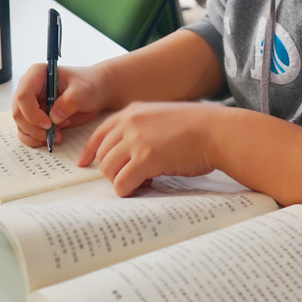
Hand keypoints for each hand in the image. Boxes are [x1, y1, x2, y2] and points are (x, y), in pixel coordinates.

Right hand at [12, 62, 113, 146]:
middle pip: (19, 113)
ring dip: (36, 135)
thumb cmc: (89, 85)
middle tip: (52, 135)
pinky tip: (52, 137)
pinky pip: (26, 132)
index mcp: (37, 74)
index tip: (49, 124)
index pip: (23, 96)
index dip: (32, 113)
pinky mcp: (34, 116)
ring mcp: (30, 103)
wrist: (95, 92)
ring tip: (57, 135)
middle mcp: (29, 88)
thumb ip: (69, 102)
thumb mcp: (83, 91)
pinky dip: (36, 139)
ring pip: (21, 125)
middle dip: (34, 128)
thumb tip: (54, 118)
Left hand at [78, 101, 219, 195]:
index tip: (84, 163)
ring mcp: (136, 140)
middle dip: (113, 170)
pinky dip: (128, 190)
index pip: (99, 132)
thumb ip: (142, 129)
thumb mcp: (163, 117)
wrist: (217, 131)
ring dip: (121, 180)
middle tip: (132, 176)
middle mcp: (130, 122)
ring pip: (108, 170)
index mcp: (133, 111)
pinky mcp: (145, 159)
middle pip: (102, 154)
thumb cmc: (198, 128)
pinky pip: (122, 183)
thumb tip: (128, 154)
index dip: (89, 151)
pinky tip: (145, 186)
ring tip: (143, 180)